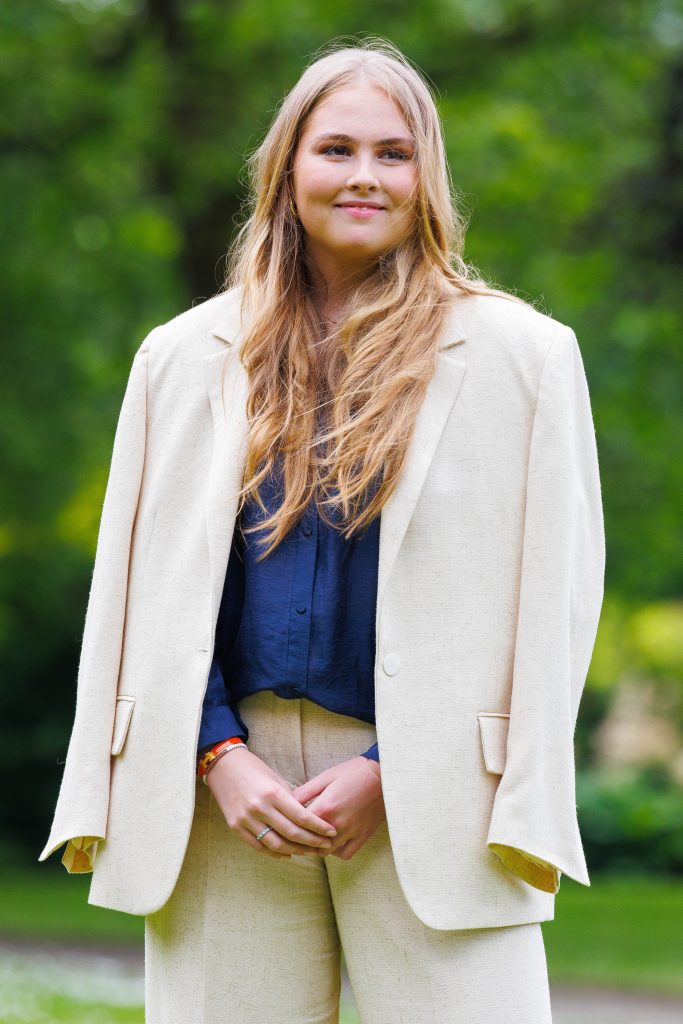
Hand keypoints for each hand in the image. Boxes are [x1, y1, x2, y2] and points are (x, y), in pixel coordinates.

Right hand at [206, 747, 337, 859]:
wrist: (223, 767)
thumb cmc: (253, 769)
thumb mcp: (276, 779)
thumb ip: (290, 800)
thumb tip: (308, 818)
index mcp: (272, 793)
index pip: (301, 816)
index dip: (318, 827)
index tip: (331, 832)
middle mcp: (259, 808)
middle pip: (291, 833)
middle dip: (312, 842)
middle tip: (325, 846)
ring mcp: (246, 820)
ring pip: (276, 845)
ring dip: (296, 851)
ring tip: (309, 851)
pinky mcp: (236, 827)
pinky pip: (258, 847)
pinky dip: (275, 853)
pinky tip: (288, 854)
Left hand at [290, 756, 384, 860]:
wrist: (384, 774)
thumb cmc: (354, 771)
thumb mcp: (327, 776)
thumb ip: (306, 791)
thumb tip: (288, 801)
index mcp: (325, 807)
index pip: (298, 825)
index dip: (289, 825)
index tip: (285, 824)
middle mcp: (336, 824)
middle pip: (310, 844)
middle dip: (300, 841)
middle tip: (295, 835)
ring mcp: (351, 832)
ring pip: (326, 852)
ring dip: (317, 848)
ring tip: (312, 840)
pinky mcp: (363, 835)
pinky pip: (345, 854)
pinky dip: (336, 852)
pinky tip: (333, 842)